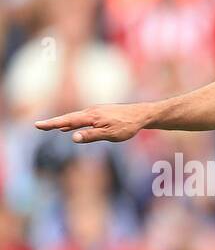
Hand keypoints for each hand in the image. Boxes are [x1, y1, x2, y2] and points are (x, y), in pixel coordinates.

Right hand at [35, 103, 149, 142]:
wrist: (141, 115)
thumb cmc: (127, 126)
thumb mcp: (109, 134)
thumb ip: (91, 136)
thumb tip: (73, 138)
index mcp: (91, 117)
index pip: (67, 121)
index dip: (52, 124)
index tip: (38, 125)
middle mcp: (90, 112)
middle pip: (68, 118)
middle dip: (54, 122)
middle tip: (39, 126)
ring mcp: (95, 111)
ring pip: (76, 118)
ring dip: (63, 123)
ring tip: (51, 127)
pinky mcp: (100, 113)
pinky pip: (83, 119)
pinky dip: (73, 123)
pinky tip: (70, 128)